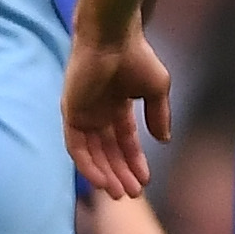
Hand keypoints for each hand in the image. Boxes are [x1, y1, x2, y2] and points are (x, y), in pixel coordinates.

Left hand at [62, 23, 171, 201]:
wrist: (113, 39)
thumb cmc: (137, 57)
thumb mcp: (157, 90)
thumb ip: (159, 115)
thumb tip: (164, 140)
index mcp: (117, 106)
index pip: (124, 141)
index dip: (135, 161)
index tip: (146, 181)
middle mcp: (98, 113)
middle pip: (108, 152)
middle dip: (121, 174)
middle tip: (133, 195)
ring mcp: (82, 114)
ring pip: (93, 154)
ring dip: (105, 174)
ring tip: (120, 193)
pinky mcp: (70, 114)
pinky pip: (76, 147)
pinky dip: (88, 165)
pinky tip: (102, 180)